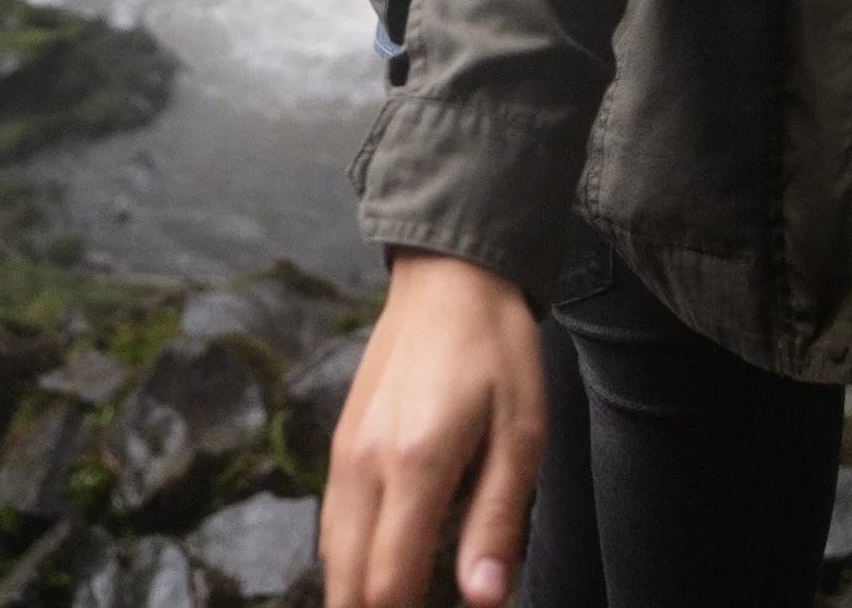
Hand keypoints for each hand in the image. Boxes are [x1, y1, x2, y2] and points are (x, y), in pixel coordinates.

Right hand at [320, 251, 545, 607]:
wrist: (449, 275)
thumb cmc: (495, 350)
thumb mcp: (521, 433)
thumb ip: (496, 522)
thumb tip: (483, 600)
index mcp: (414, 464)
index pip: (387, 584)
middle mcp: (364, 463)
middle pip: (346, 582)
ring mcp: (344, 450)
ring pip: (331, 556)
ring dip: (357, 593)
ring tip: (401, 600)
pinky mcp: (342, 438)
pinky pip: (331, 522)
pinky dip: (348, 558)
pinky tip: (379, 567)